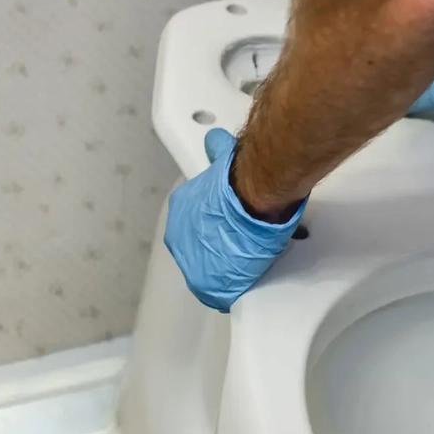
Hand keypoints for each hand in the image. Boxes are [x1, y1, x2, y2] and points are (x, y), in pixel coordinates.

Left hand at [164, 128, 305, 311]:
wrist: (252, 202)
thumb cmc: (242, 182)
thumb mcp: (223, 163)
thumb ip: (217, 159)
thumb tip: (216, 142)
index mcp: (181, 209)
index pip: (196, 222)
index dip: (217, 224)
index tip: (233, 222)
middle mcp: (179, 236)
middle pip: (202, 248)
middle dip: (224, 246)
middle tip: (247, 240)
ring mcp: (192, 263)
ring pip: (213, 269)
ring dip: (231, 265)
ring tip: (254, 257)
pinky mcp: (210, 285)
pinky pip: (223, 291)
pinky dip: (237, 286)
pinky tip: (252, 275)